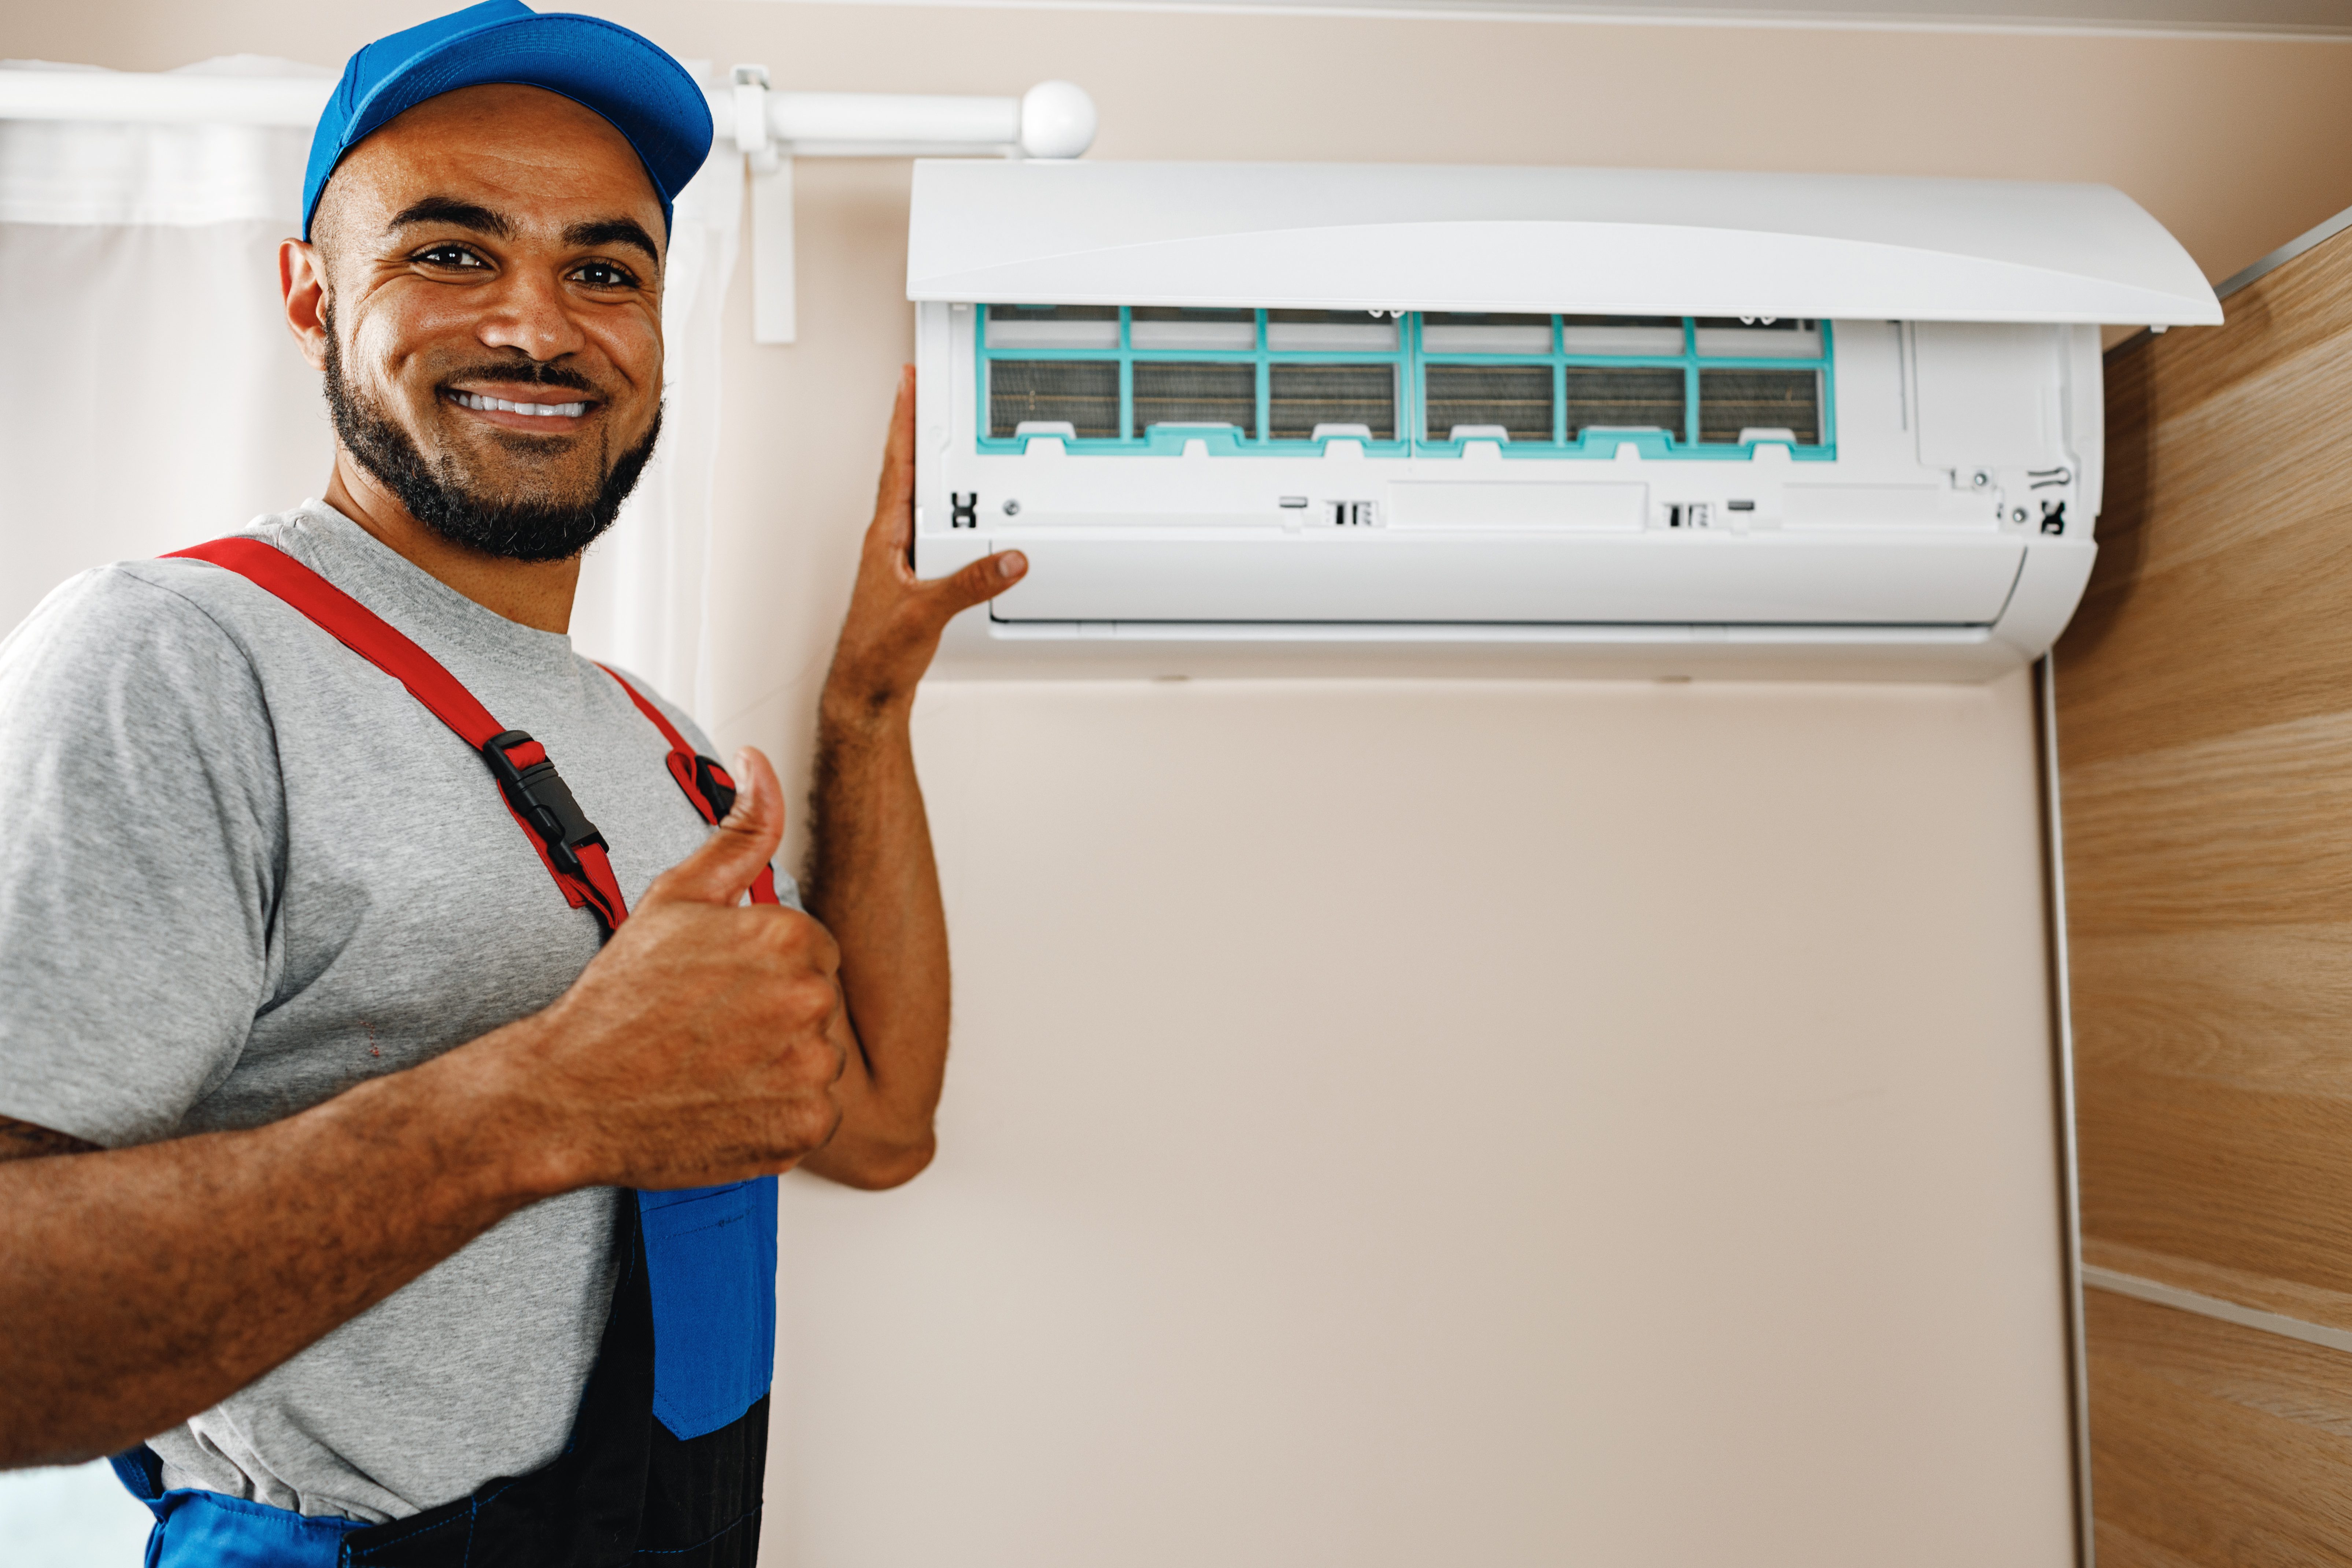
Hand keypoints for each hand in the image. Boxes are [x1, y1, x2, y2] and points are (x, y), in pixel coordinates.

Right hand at [511, 748, 850, 1190]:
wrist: (570, 1093)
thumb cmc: (618, 1000)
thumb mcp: (676, 897)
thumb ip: (737, 831)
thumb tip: (759, 766)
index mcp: (788, 936)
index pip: (813, 950)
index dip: (764, 969)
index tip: (721, 989)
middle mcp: (810, 999)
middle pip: (820, 1002)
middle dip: (776, 1013)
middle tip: (712, 1029)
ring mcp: (810, 1067)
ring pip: (818, 1058)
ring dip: (780, 1063)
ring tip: (716, 1067)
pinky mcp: (805, 1127)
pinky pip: (814, 1113)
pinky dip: (779, 1113)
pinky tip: (728, 1102)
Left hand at [824, 365, 1025, 718]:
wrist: (865, 689)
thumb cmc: (877, 652)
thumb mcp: (929, 612)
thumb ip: (971, 583)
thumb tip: (1009, 559)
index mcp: (885, 536)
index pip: (897, 463)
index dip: (903, 420)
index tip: (907, 382)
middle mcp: (887, 540)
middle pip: (904, 470)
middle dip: (914, 427)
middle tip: (922, 390)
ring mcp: (896, 557)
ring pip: (914, 498)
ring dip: (926, 464)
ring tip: (938, 432)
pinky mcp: (907, 576)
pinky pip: (925, 526)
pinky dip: (939, 505)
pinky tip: (952, 508)